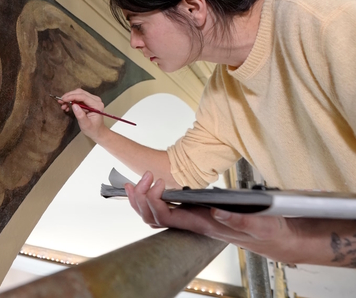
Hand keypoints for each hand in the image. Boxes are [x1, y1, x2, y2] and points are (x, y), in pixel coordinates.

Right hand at [59, 88, 107, 141]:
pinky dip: (72, 100)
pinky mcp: (88, 101)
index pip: (83, 97)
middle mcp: (96, 100)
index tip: (63, 99)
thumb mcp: (85, 124)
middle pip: (80, 92)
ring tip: (63, 106)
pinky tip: (67, 107)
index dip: (72, 96)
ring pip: (79, 94)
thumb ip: (80, 115)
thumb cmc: (92, 129)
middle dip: (69, 96)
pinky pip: (79, 97)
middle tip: (61, 101)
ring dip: (69, 98)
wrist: (97, 132)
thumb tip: (73, 105)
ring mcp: (92, 100)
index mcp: (97, 105)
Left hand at [124, 172, 355, 265]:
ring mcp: (191, 218)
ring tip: (140, 178)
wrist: (274, 237)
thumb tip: (216, 211)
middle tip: (143, 177)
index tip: (157, 182)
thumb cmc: (266, 231)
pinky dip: (152, 196)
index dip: (155, 201)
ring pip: (155, 214)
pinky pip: (165, 207)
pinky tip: (150, 183)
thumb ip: (238, 219)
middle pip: (152, 217)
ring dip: (142, 197)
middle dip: (141, 198)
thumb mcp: (259, 225)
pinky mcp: (194, 212)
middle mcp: (191, 223)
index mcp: (202, 225)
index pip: (167, 217)